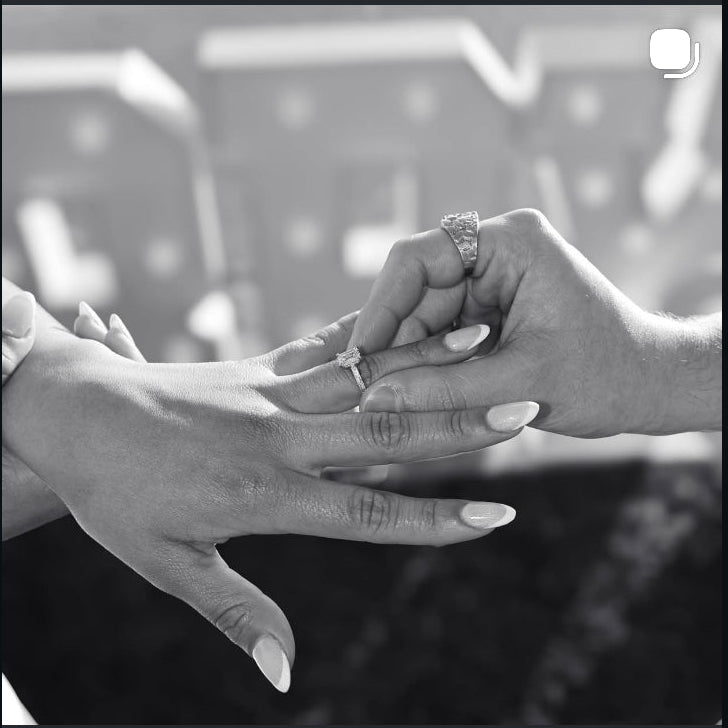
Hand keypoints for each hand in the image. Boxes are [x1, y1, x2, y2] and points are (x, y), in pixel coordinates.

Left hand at [2, 302, 525, 691]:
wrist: (72, 410)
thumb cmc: (115, 495)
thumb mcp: (166, 566)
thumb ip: (237, 613)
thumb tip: (288, 674)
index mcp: (263, 494)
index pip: (367, 512)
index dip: (435, 519)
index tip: (494, 518)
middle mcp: (280, 437)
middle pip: (386, 431)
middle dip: (460, 423)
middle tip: (523, 409)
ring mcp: (272, 393)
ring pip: (366, 377)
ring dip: (429, 362)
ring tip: (483, 341)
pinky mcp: (258, 367)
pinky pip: (325, 348)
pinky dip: (373, 337)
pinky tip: (407, 317)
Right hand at [350, 209, 720, 436]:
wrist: (647, 386)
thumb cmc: (604, 377)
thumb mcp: (520, 385)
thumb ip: (443, 390)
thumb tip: (373, 398)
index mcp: (511, 243)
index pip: (419, 258)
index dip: (381, 305)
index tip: (359, 355)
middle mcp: (497, 250)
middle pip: (416, 289)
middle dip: (395, 339)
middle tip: (369, 388)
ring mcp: (493, 276)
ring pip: (424, 313)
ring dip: (410, 355)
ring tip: (390, 397)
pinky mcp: (491, 304)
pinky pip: (441, 329)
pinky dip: (428, 361)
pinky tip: (414, 391)